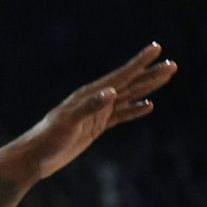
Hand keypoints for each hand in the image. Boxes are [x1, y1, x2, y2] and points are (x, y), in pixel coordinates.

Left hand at [10, 42, 177, 179]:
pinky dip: (135, 110)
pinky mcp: (95, 127)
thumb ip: (89, 107)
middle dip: (150, 74)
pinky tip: (148, 106)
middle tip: (172, 64)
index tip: (156, 48)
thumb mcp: (68, 123)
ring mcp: (95, 113)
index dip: (139, 63)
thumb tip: (112, 92)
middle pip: (129, 84)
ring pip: (128, 97)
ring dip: (147, 88)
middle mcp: (94, 100)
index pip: (120, 76)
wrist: (34, 157)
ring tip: (165, 77)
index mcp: (88, 95)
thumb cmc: (47, 139)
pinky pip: (120, 115)